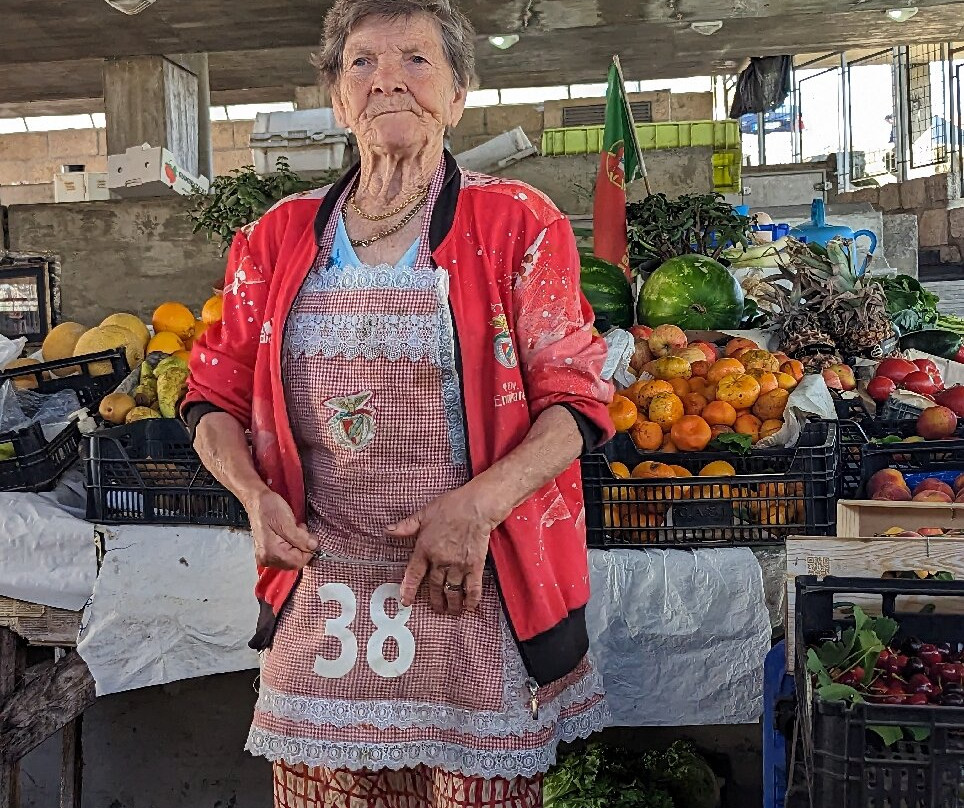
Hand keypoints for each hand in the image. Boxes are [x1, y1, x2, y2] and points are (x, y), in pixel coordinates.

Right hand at [246, 488, 317, 569]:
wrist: (256, 500)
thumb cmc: (269, 508)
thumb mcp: (287, 522)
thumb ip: (301, 538)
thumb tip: (314, 547)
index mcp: (270, 552)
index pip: (297, 562)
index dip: (308, 551)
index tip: (311, 537)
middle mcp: (267, 558)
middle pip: (295, 561)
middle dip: (302, 547)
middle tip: (301, 530)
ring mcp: (266, 556)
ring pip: (292, 558)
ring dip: (298, 545)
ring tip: (295, 529)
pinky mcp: (268, 552)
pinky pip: (286, 554)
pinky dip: (292, 544)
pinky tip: (290, 534)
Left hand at [388, 484, 506, 615]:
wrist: (476, 507)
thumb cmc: (451, 506)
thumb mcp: (424, 513)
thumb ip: (406, 526)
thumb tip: (388, 530)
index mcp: (425, 549)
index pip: (413, 574)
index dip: (408, 589)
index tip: (405, 601)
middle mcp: (440, 561)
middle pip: (434, 586)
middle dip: (435, 600)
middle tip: (436, 609)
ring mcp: (458, 565)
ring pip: (451, 591)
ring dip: (451, 604)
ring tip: (451, 610)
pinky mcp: (474, 566)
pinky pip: (472, 587)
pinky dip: (471, 599)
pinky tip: (470, 607)